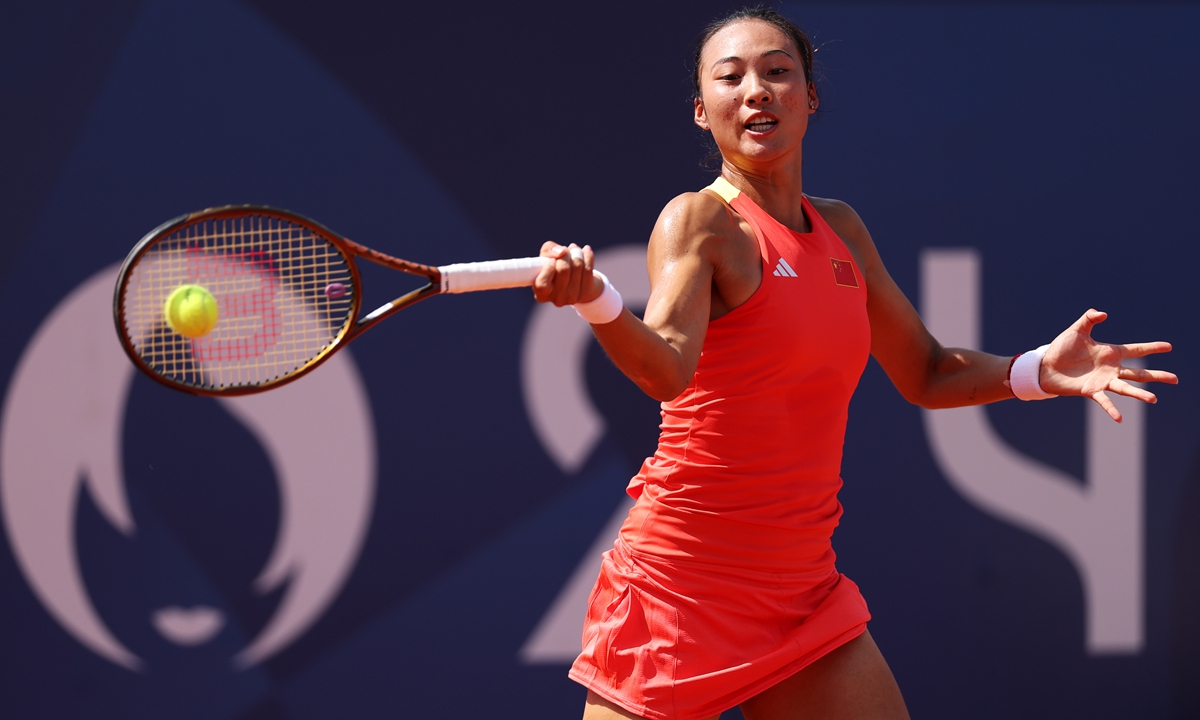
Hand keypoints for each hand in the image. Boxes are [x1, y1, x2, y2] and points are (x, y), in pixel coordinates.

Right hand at [532, 242, 603, 305]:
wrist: (577, 279)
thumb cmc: (556, 266)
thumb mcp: (546, 256)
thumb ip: (548, 250)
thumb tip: (561, 252)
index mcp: (541, 294)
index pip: (542, 285)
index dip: (548, 270)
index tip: (552, 260)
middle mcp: (556, 299)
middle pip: (563, 270)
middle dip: (565, 254)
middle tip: (565, 250)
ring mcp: (572, 298)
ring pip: (577, 266)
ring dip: (577, 253)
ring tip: (575, 250)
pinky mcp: (587, 293)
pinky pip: (588, 268)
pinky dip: (587, 255)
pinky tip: (586, 251)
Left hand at [1040, 309, 1177, 421]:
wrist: (1045, 367)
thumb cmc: (1061, 349)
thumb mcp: (1076, 331)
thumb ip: (1089, 319)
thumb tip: (1102, 313)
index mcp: (1110, 353)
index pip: (1136, 349)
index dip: (1152, 347)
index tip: (1169, 346)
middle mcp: (1111, 369)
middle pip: (1138, 373)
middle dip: (1157, 376)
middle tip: (1175, 379)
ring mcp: (1102, 381)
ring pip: (1125, 388)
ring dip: (1138, 394)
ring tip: (1153, 399)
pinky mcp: (1090, 391)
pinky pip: (1104, 402)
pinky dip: (1111, 409)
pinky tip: (1120, 419)